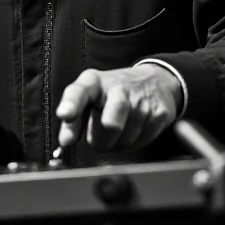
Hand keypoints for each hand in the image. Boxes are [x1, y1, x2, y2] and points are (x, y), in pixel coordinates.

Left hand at [56, 65, 182, 152]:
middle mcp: (118, 87)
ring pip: (125, 140)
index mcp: (94, 82)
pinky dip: (133, 143)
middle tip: (98, 138)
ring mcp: (142, 100)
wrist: (154, 80)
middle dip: (101, 141)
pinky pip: (142, 142)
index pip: (80, 91)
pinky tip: (132, 130)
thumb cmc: (112, 93)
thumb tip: (64, 143)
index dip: (72, 104)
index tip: (65, 114)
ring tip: (117, 130)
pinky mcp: (160, 113)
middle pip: (110, 124)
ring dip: (116, 144)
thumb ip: (74, 119)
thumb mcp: (89, 97)